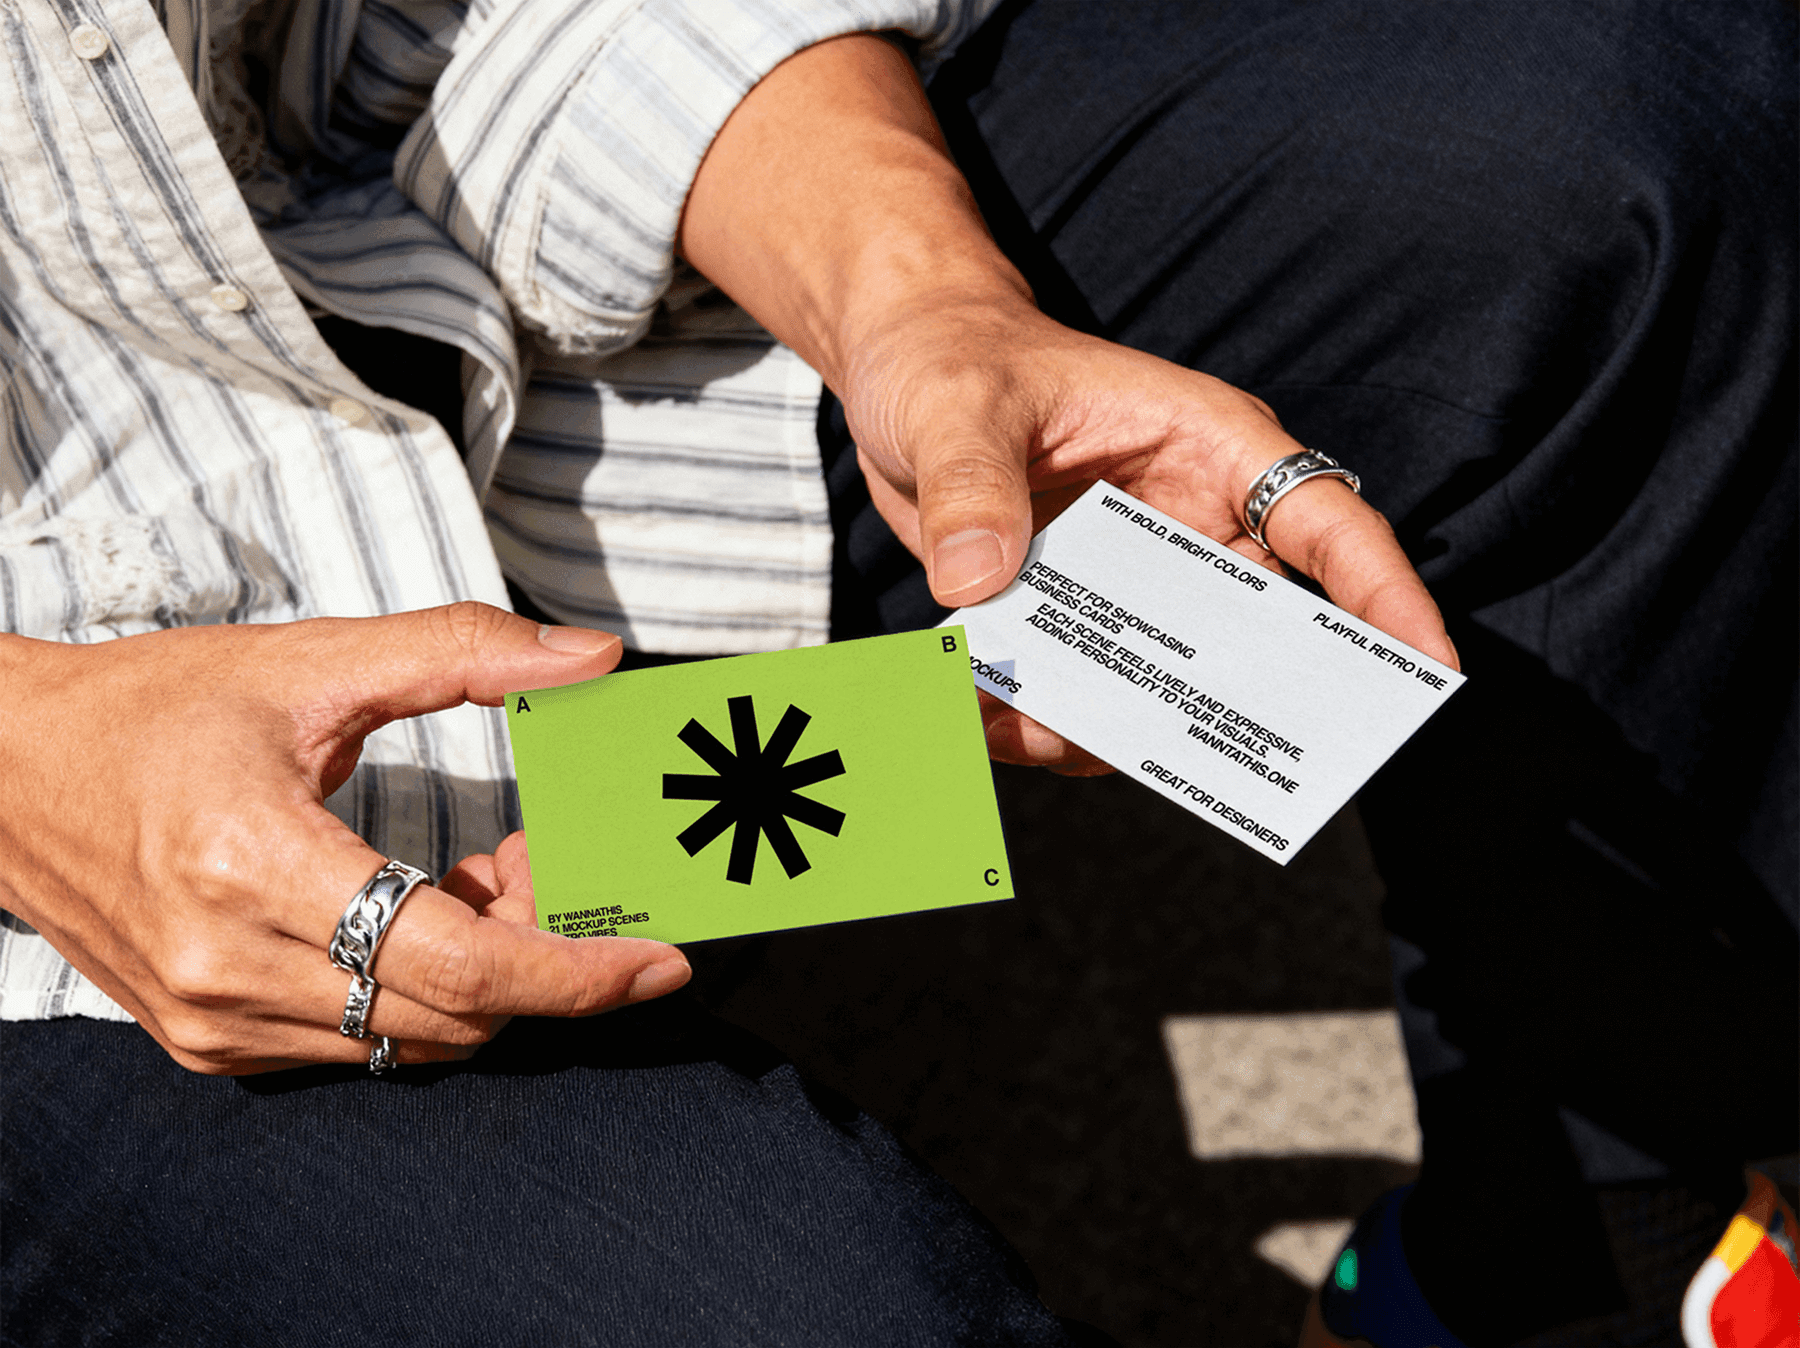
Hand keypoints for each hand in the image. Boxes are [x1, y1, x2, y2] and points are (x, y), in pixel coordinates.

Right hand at [0, 603, 690, 1073]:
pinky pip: (356, 1039)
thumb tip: (594, 657)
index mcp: (256, 863)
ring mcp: (211, 1020)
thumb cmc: (155, 706)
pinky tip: (420, 909)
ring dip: (483, 973)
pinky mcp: (203, 1041)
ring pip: (412, 1037)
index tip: (660, 958)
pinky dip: (418, 990)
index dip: (577, 971)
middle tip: (554, 864)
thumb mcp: (311, 662)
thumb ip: (463, 653)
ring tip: (483, 876)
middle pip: (453, 1014)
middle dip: (540, 953)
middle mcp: (229, 967)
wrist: (5, 770)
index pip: (462, 965)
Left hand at [838, 297, 1457, 772]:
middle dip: (1225, 704)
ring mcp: (1134, 582)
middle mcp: (1187, 523)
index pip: (1324, 522)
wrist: (902, 369)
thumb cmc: (953, 359)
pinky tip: (977, 713)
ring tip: (1009, 721)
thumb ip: (972, 490)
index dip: (1385, 595)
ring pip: (1161, 688)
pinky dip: (1036, 721)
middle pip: (1254, 634)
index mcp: (1205, 448)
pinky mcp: (1078, 620)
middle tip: (1178, 748)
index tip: (1429, 667)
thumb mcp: (960, 408)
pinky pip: (1085, 697)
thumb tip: (980, 584)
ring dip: (1096, 725)